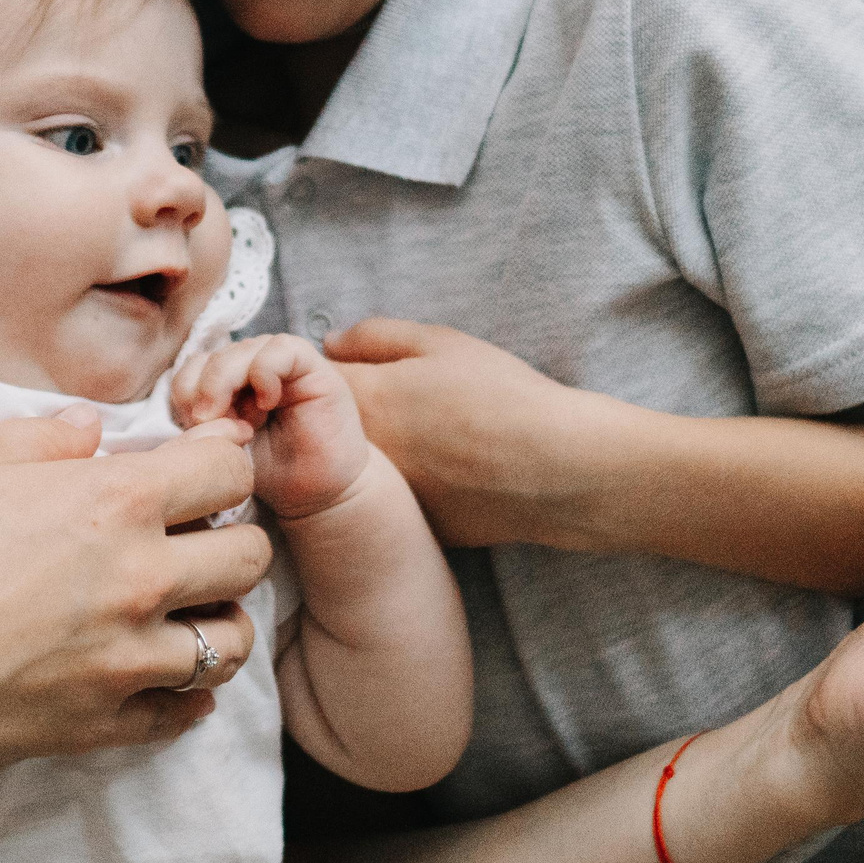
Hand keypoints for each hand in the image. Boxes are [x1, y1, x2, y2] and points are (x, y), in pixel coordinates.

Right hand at [0, 406, 272, 783]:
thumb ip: (40, 437)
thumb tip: (89, 428)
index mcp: (115, 502)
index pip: (229, 473)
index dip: (222, 462)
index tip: (202, 465)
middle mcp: (140, 579)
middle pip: (251, 558)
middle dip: (230, 540)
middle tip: (190, 539)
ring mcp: (128, 661)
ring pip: (234, 643)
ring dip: (218, 619)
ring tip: (181, 610)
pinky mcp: (104, 724)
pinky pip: (183, 714)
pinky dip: (186, 697)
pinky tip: (162, 677)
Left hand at [175, 333, 372, 520]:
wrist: (319, 494)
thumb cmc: (271, 473)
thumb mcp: (222, 448)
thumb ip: (200, 423)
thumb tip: (180, 407)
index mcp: (226, 384)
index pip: (190, 367)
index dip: (184, 392)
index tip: (191, 428)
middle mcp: (251, 366)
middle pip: (211, 355)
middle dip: (202, 389)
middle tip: (208, 423)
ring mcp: (281, 362)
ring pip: (241, 348)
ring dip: (229, 383)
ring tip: (242, 423)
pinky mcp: (311, 365)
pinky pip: (281, 349)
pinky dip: (265, 373)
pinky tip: (267, 404)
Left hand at [324, 318, 614, 546]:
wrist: (555, 469)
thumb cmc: (501, 395)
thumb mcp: (439, 342)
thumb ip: (374, 337)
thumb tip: (331, 344)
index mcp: (362, 400)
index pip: (308, 381)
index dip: (325, 371)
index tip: (353, 369)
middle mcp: (360, 454)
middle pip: (328, 428)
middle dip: (346, 413)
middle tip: (399, 403)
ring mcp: (385, 496)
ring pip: (359, 467)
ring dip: (374, 451)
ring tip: (428, 436)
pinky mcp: (413, 526)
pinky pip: (393, 499)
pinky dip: (408, 483)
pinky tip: (447, 471)